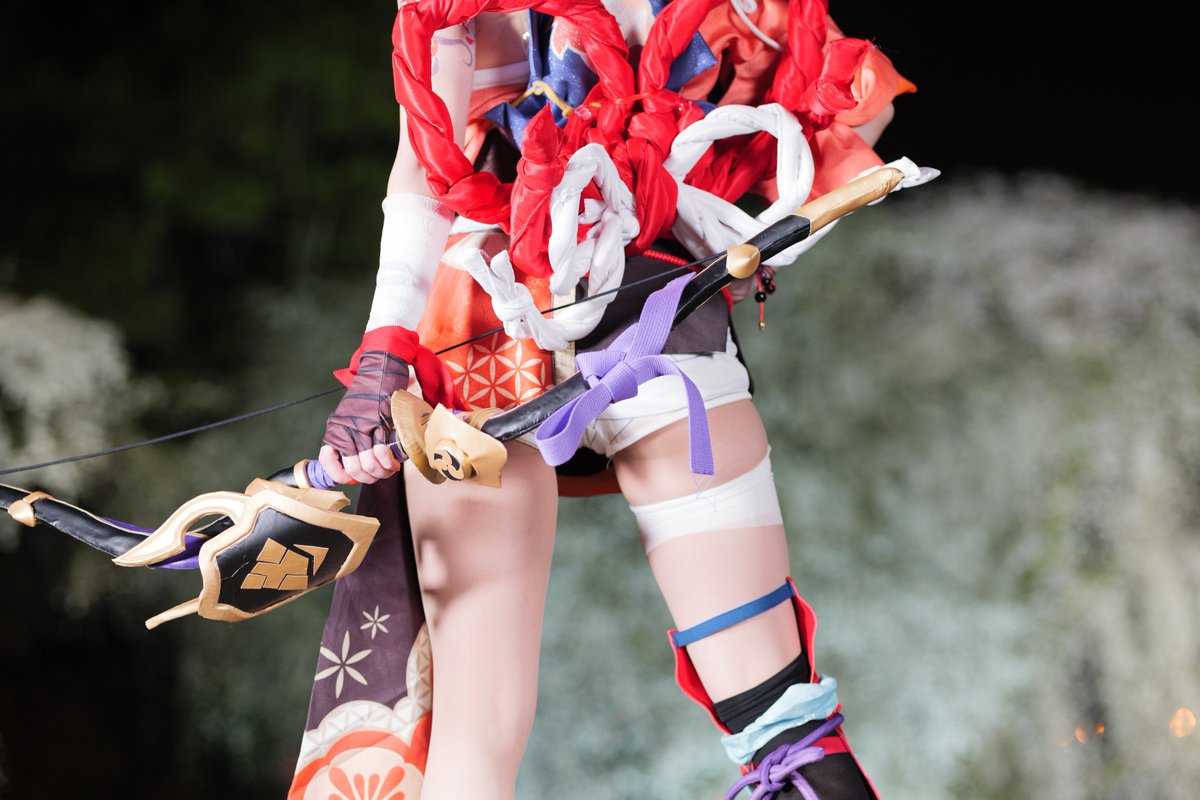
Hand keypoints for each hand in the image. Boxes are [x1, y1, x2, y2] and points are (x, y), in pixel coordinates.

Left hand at [320, 350, 409, 484]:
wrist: (380, 372)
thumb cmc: (367, 396)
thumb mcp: (349, 416)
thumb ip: (349, 438)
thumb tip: (356, 466)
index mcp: (335, 429)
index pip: (328, 461)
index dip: (340, 475)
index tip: (352, 478)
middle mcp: (345, 429)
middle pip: (354, 468)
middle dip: (369, 478)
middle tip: (378, 475)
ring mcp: (362, 425)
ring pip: (369, 463)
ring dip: (382, 472)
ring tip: (389, 469)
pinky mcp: (379, 421)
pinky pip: (381, 451)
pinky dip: (389, 462)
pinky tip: (394, 461)